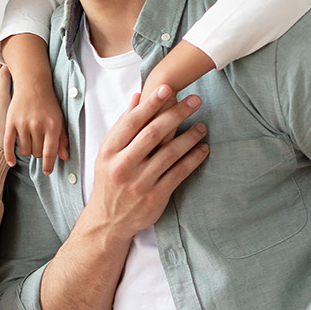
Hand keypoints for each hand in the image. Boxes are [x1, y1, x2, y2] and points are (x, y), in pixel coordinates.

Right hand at [4, 88, 70, 168]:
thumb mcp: (59, 120)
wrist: (33, 85)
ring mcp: (23, 124)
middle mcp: (37, 126)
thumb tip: (64, 157)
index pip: (50, 153)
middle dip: (39, 152)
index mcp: (52, 126)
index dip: (49, 165)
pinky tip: (12, 162)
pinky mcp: (11, 122)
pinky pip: (8, 144)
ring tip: (30, 141)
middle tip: (39, 143)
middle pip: (36, 153)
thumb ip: (62, 139)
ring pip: (24, 151)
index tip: (47, 171)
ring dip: (27, 150)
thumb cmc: (48, 104)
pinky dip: (10, 156)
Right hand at [83, 84, 206, 243]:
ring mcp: (140, 183)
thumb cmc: (109, 181)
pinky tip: (203, 149)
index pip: (132, 122)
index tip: (167, 88)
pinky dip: (193, 159)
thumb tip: (137, 97)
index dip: (151, 103)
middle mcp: (123, 166)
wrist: (108, 221)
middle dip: (176, 113)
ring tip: (202, 126)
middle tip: (195, 100)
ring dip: (189, 136)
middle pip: (153, 133)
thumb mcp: (107, 153)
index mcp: (109, 151)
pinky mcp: (155, 197)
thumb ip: (122, 125)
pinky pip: (179, 174)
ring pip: (170, 153)